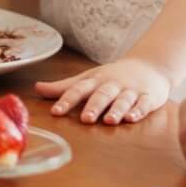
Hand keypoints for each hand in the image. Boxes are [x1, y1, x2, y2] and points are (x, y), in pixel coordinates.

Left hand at [36, 57, 170, 123]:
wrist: (149, 65)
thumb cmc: (112, 76)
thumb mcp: (88, 78)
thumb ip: (64, 87)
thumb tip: (36, 88)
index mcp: (96, 80)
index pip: (79, 89)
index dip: (67, 99)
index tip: (56, 111)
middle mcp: (113, 84)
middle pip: (102, 94)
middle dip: (94, 106)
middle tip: (86, 118)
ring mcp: (132, 90)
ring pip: (124, 100)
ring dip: (117, 109)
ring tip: (110, 121)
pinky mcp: (149, 97)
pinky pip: (144, 104)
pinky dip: (139, 111)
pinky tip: (132, 118)